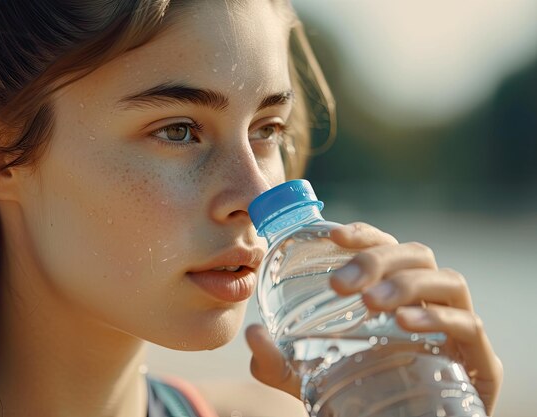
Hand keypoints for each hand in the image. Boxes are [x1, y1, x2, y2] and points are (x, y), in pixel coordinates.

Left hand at [246, 222, 502, 415]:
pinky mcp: (479, 360)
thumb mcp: (309, 376)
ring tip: (373, 303)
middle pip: (415, 255)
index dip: (362, 234)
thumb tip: (251, 335)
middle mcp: (427, 300)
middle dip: (376, 261)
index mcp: (393, 292)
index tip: (333, 234)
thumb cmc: (358, 394)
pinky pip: (469, 324)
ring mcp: (456, 326)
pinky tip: (406, 323)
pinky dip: (438, 317)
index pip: (384, 246)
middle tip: (341, 286)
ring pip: (447, 280)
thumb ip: (279, 359)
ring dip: (407, 284)